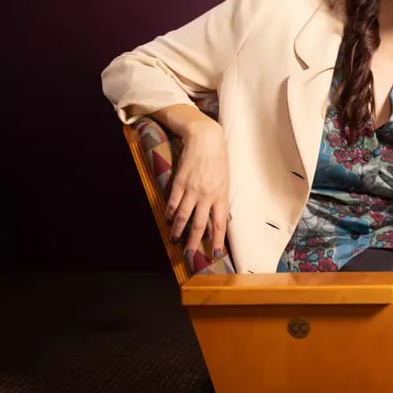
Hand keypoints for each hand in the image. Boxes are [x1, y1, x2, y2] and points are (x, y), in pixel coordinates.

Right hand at [165, 120, 229, 259]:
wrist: (206, 139)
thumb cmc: (219, 159)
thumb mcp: (225, 180)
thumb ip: (220, 198)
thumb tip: (218, 216)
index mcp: (221, 195)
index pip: (220, 223)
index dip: (217, 240)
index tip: (216, 254)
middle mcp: (207, 195)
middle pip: (199, 224)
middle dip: (193, 241)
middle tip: (188, 254)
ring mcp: (192, 189)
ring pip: (183, 216)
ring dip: (178, 230)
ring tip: (174, 239)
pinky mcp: (179, 182)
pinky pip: (173, 202)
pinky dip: (169, 213)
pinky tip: (167, 220)